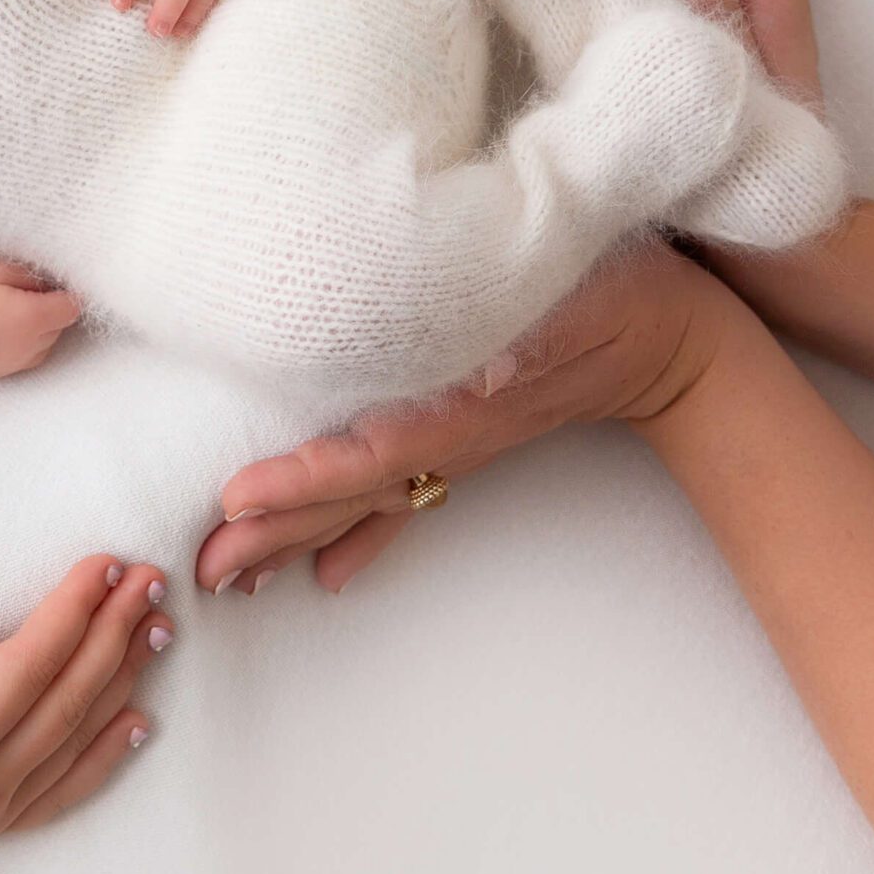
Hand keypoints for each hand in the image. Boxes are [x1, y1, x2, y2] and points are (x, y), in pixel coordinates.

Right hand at [0, 259, 82, 379]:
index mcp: (32, 319)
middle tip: (27, 290)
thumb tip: (50, 284)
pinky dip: (23, 344)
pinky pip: (25, 358)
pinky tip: (1, 328)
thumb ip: (30, 276)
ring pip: (45, 345)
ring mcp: (13, 364)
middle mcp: (28, 348)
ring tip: (12, 310)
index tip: (52, 281)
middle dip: (51, 308)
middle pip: (60, 327)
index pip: (72, 307)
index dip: (65, 291)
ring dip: (39, 329)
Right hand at [0, 553, 167, 873]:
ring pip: (77, 737)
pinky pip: (66, 785)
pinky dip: (108, 751)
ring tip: (156, 625)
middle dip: (115, 631)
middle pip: (69, 697)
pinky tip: (137, 720)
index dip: (75, 609)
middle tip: (151, 578)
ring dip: (122, 677)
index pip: (31, 663)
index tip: (106, 561)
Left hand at [194, 239, 737, 594]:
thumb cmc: (616, 296)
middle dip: (273, 529)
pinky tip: (327, 577)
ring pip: (364, 500)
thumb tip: (489, 365)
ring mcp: (458, 444)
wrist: (671, 337)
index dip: (304, 478)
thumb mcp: (579, 296)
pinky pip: (404, 500)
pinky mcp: (466, 440)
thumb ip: (532, 330)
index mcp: (465, 401)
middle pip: (350, 491)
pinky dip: (360, 535)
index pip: (371, 451)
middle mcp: (453, 434)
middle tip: (201, 564)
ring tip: (232, 576)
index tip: (237, 496)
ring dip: (297, 537)